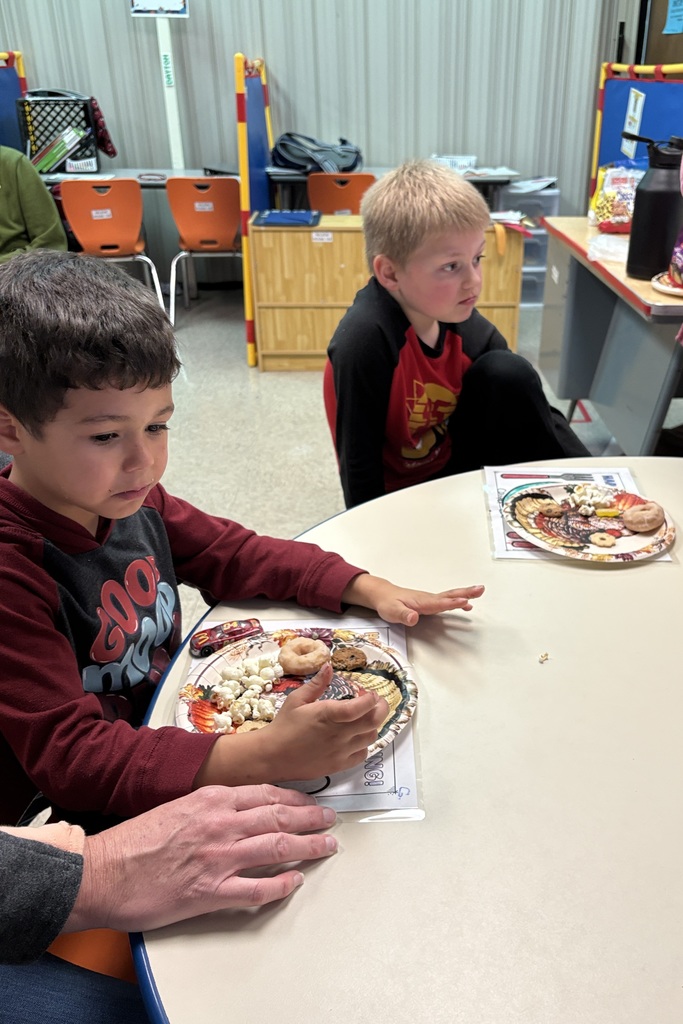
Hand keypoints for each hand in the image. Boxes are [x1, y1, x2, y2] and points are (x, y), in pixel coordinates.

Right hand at [66, 785, 337, 931]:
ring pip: (277, 848)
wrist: (103, 871)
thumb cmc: (133, 842)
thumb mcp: (176, 808)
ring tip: (327, 847)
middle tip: (330, 821)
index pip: (265, 794)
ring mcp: (218, 858)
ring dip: (308, 847)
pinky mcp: (211, 892)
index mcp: (210, 800)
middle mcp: (220, 824)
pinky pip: (258, 889)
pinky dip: (282, 886)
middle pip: (279, 818)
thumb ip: (208, 807)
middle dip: (311, 819)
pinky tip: (296, 882)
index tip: (310, 802)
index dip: (294, 799)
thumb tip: (235, 811)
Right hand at [263, 662, 388, 778]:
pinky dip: (364, 744)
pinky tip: (356, 737)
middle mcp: (339, 734)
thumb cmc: (284, 726)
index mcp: (329, 714)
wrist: (272, 756)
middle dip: (380, 708)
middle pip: (374, 721)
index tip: (369, 693)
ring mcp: (341, 751)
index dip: (371, 698)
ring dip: (373, 725)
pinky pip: (362, 754)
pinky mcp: (339, 765)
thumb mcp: (297, 699)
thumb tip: (329, 666)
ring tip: (365, 718)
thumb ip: (317, 684)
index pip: (362, 706)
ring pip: (371, 737)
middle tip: (376, 702)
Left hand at [342, 575, 484, 625]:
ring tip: (480, 592)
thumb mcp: (392, 611)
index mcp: (422, 602)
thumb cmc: (388, 603)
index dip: (452, 602)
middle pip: (450, 595)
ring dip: (466, 594)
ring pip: (451, 596)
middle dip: (466, 593)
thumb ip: (403, 615)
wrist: (383, 595)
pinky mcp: (430, 602)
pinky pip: (447, 600)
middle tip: (480, 590)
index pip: (440, 602)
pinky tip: (466, 604)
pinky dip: (458, 600)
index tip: (465, 601)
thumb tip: (413, 618)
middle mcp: (428, 599)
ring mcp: (430, 599)